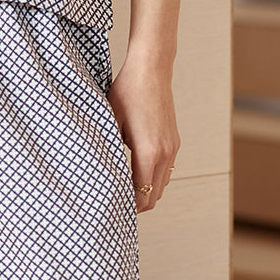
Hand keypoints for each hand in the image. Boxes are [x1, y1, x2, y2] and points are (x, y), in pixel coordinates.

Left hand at [106, 58, 179, 213]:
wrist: (151, 69)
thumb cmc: (127, 92)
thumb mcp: (111, 122)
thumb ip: (111, 151)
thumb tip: (104, 173)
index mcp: (148, 152)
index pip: (142, 196)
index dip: (130, 208)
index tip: (115, 210)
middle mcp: (165, 153)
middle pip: (154, 196)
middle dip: (138, 204)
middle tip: (118, 205)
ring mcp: (173, 147)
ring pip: (162, 185)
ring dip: (147, 192)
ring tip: (126, 191)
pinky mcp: (174, 141)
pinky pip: (166, 170)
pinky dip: (154, 178)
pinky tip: (138, 172)